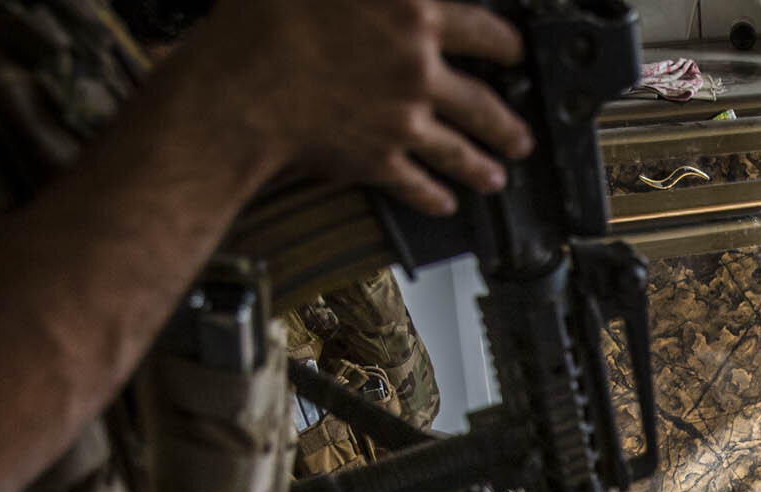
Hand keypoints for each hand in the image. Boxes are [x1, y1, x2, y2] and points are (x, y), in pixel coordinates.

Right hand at [183, 0, 534, 215]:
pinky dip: (431, 197)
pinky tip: (444, 203)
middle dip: (506, 123)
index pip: (481, 29)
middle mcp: (420, 71)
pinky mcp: (378, 158)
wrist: (237, 83)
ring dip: (481, 165)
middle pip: (481, 102)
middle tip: (522, 137)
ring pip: (458, 149)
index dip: (503, 42)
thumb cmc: (269, 14)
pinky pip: (414, 183)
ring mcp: (403, 119)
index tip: (513, 51)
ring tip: (497, 177)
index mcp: (415, 14)